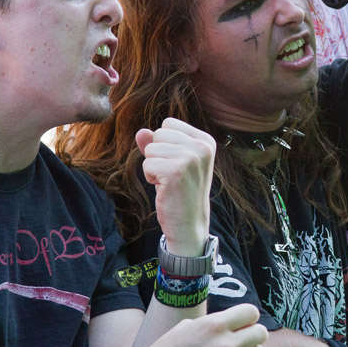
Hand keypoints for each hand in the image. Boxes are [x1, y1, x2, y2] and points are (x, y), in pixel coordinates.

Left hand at [136, 117, 214, 255]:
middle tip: (172, 175)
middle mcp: (202, 146)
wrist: (189, 223)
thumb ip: (158, 144)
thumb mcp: (172, 161)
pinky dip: (150, 177)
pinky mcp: (177, 171)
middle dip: (158, 154)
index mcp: (206, 141)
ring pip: (151, 148)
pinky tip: (165, 188)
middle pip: (158, 134)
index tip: (177, 163)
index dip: (164, 144)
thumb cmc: (180, 191)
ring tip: (169, 182)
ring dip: (154, 167)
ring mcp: (191, 158)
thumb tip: (141, 131)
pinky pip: (147, 163)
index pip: (169, 123)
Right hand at [136, 303, 266, 346]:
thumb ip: (214, 323)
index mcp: (214, 324)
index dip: (248, 317)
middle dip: (252, 335)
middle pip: (261, 333)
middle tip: (241, 340)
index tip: (242, 323)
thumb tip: (232, 322)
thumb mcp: (188, 326)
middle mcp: (225, 344)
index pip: (252, 312)